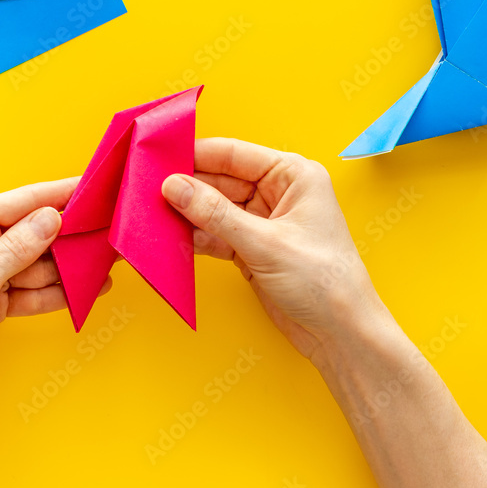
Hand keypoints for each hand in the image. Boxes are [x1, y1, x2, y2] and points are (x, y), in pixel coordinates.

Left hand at [0, 178, 109, 404]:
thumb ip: (16, 251)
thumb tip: (52, 218)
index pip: (26, 201)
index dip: (65, 195)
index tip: (98, 188)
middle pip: (38, 233)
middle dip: (74, 236)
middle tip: (113, 236)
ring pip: (39, 265)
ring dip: (70, 269)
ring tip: (109, 267)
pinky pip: (32, 291)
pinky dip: (57, 294)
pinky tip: (86, 291)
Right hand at [162, 138, 387, 361]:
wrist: (340, 333)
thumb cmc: (324, 282)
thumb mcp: (265, 243)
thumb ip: (215, 214)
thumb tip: (175, 187)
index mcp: (293, 175)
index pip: (234, 154)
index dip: (196, 155)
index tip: (160, 158)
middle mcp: (278, 193)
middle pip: (219, 179)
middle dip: (186, 186)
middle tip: (146, 189)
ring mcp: (262, 222)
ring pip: (213, 208)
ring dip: (186, 214)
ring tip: (152, 215)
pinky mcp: (251, 249)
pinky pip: (214, 234)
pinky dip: (194, 237)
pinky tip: (171, 238)